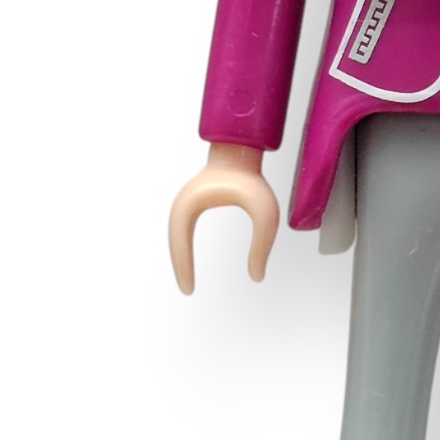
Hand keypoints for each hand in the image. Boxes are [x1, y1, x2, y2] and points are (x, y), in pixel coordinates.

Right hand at [168, 142, 279, 292]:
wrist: (242, 150)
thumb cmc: (253, 179)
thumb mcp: (265, 215)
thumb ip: (263, 246)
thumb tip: (257, 277)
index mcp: (192, 204)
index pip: (180, 243)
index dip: (183, 268)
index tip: (189, 290)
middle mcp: (183, 203)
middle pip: (174, 241)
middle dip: (179, 266)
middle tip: (187, 290)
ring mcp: (186, 201)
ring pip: (177, 236)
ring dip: (180, 257)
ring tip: (187, 281)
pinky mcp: (193, 202)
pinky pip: (183, 230)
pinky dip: (184, 247)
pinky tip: (191, 262)